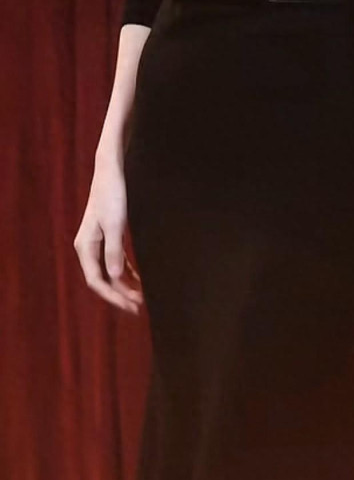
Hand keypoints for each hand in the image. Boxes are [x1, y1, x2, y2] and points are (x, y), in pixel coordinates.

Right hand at [73, 157, 143, 314]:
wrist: (111, 171)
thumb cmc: (112, 194)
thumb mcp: (115, 224)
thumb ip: (114, 251)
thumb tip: (116, 277)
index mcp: (85, 247)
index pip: (97, 281)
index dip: (113, 296)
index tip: (130, 306)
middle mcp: (88, 248)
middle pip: (103, 280)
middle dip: (120, 295)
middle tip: (140, 307)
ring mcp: (98, 243)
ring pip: (110, 272)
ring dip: (125, 286)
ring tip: (141, 298)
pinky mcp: (108, 236)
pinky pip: (116, 262)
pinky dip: (127, 272)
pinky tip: (139, 280)